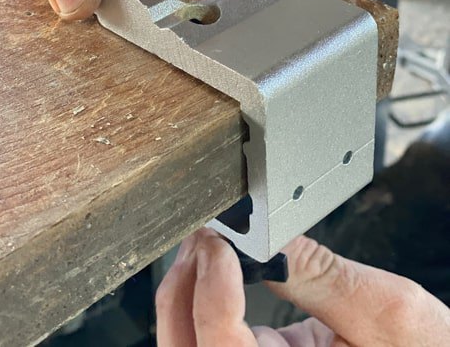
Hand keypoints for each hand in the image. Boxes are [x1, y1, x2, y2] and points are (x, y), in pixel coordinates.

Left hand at [156, 229, 449, 345]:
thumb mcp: (387, 313)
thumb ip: (323, 275)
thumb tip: (267, 234)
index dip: (211, 293)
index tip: (219, 244)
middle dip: (182, 289)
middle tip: (202, 239)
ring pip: (192, 344)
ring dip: (186, 291)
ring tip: (204, 244)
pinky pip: (216, 333)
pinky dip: (206, 294)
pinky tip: (218, 262)